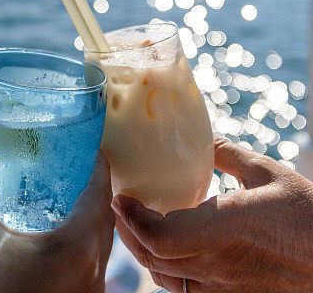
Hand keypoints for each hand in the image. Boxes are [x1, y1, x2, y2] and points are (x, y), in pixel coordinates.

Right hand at [0, 136, 114, 292]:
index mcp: (76, 249)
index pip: (100, 192)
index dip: (96, 164)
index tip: (87, 143)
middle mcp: (93, 274)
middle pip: (105, 218)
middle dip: (92, 188)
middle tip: (72, 163)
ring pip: (100, 247)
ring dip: (89, 218)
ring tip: (64, 195)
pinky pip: (92, 269)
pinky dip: (83, 246)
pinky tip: (56, 238)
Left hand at [112, 136, 312, 292]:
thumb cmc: (305, 215)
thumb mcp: (268, 173)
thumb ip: (228, 154)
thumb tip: (202, 138)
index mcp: (224, 229)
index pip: (160, 237)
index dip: (132, 220)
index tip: (120, 198)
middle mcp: (218, 265)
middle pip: (154, 259)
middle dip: (129, 232)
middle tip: (122, 206)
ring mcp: (224, 288)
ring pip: (166, 279)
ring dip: (145, 252)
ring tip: (138, 225)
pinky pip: (186, 291)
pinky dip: (168, 270)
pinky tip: (170, 250)